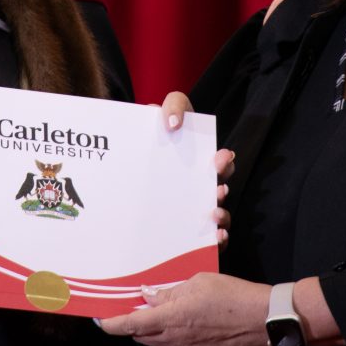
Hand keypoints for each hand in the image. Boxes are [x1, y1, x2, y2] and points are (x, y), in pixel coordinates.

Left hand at [98, 272, 269, 345]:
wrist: (261, 321)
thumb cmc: (232, 297)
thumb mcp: (198, 283)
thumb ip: (169, 291)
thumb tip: (148, 295)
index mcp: (171, 319)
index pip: (131, 326)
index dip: (111, 324)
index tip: (100, 319)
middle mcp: (174, 340)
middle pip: (140, 336)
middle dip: (129, 324)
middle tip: (127, 307)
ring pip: (155, 342)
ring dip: (148, 329)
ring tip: (150, 311)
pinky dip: (165, 334)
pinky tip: (172, 319)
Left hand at [156, 94, 236, 248]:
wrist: (122, 158)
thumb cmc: (151, 135)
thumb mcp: (165, 111)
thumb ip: (174, 106)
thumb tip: (174, 124)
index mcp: (198, 161)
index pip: (221, 163)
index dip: (224, 162)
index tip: (219, 158)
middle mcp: (199, 186)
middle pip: (221, 189)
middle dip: (223, 188)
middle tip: (218, 188)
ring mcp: (193, 208)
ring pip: (218, 214)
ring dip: (222, 214)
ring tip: (213, 214)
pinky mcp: (185, 229)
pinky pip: (208, 238)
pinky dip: (218, 238)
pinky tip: (215, 237)